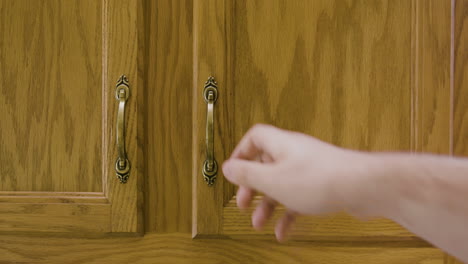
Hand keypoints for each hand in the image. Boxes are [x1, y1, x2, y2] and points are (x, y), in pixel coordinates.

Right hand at [222, 124, 369, 240]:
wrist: (362, 187)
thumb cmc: (320, 179)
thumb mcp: (273, 180)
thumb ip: (247, 174)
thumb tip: (227, 167)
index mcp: (280, 145)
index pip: (254, 138)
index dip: (240, 153)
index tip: (233, 172)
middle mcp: (294, 153)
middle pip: (265, 165)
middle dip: (252, 187)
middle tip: (243, 203)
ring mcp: (309, 169)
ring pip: (281, 185)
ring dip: (268, 205)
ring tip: (259, 223)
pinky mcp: (322, 184)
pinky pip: (298, 198)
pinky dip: (288, 214)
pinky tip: (284, 231)